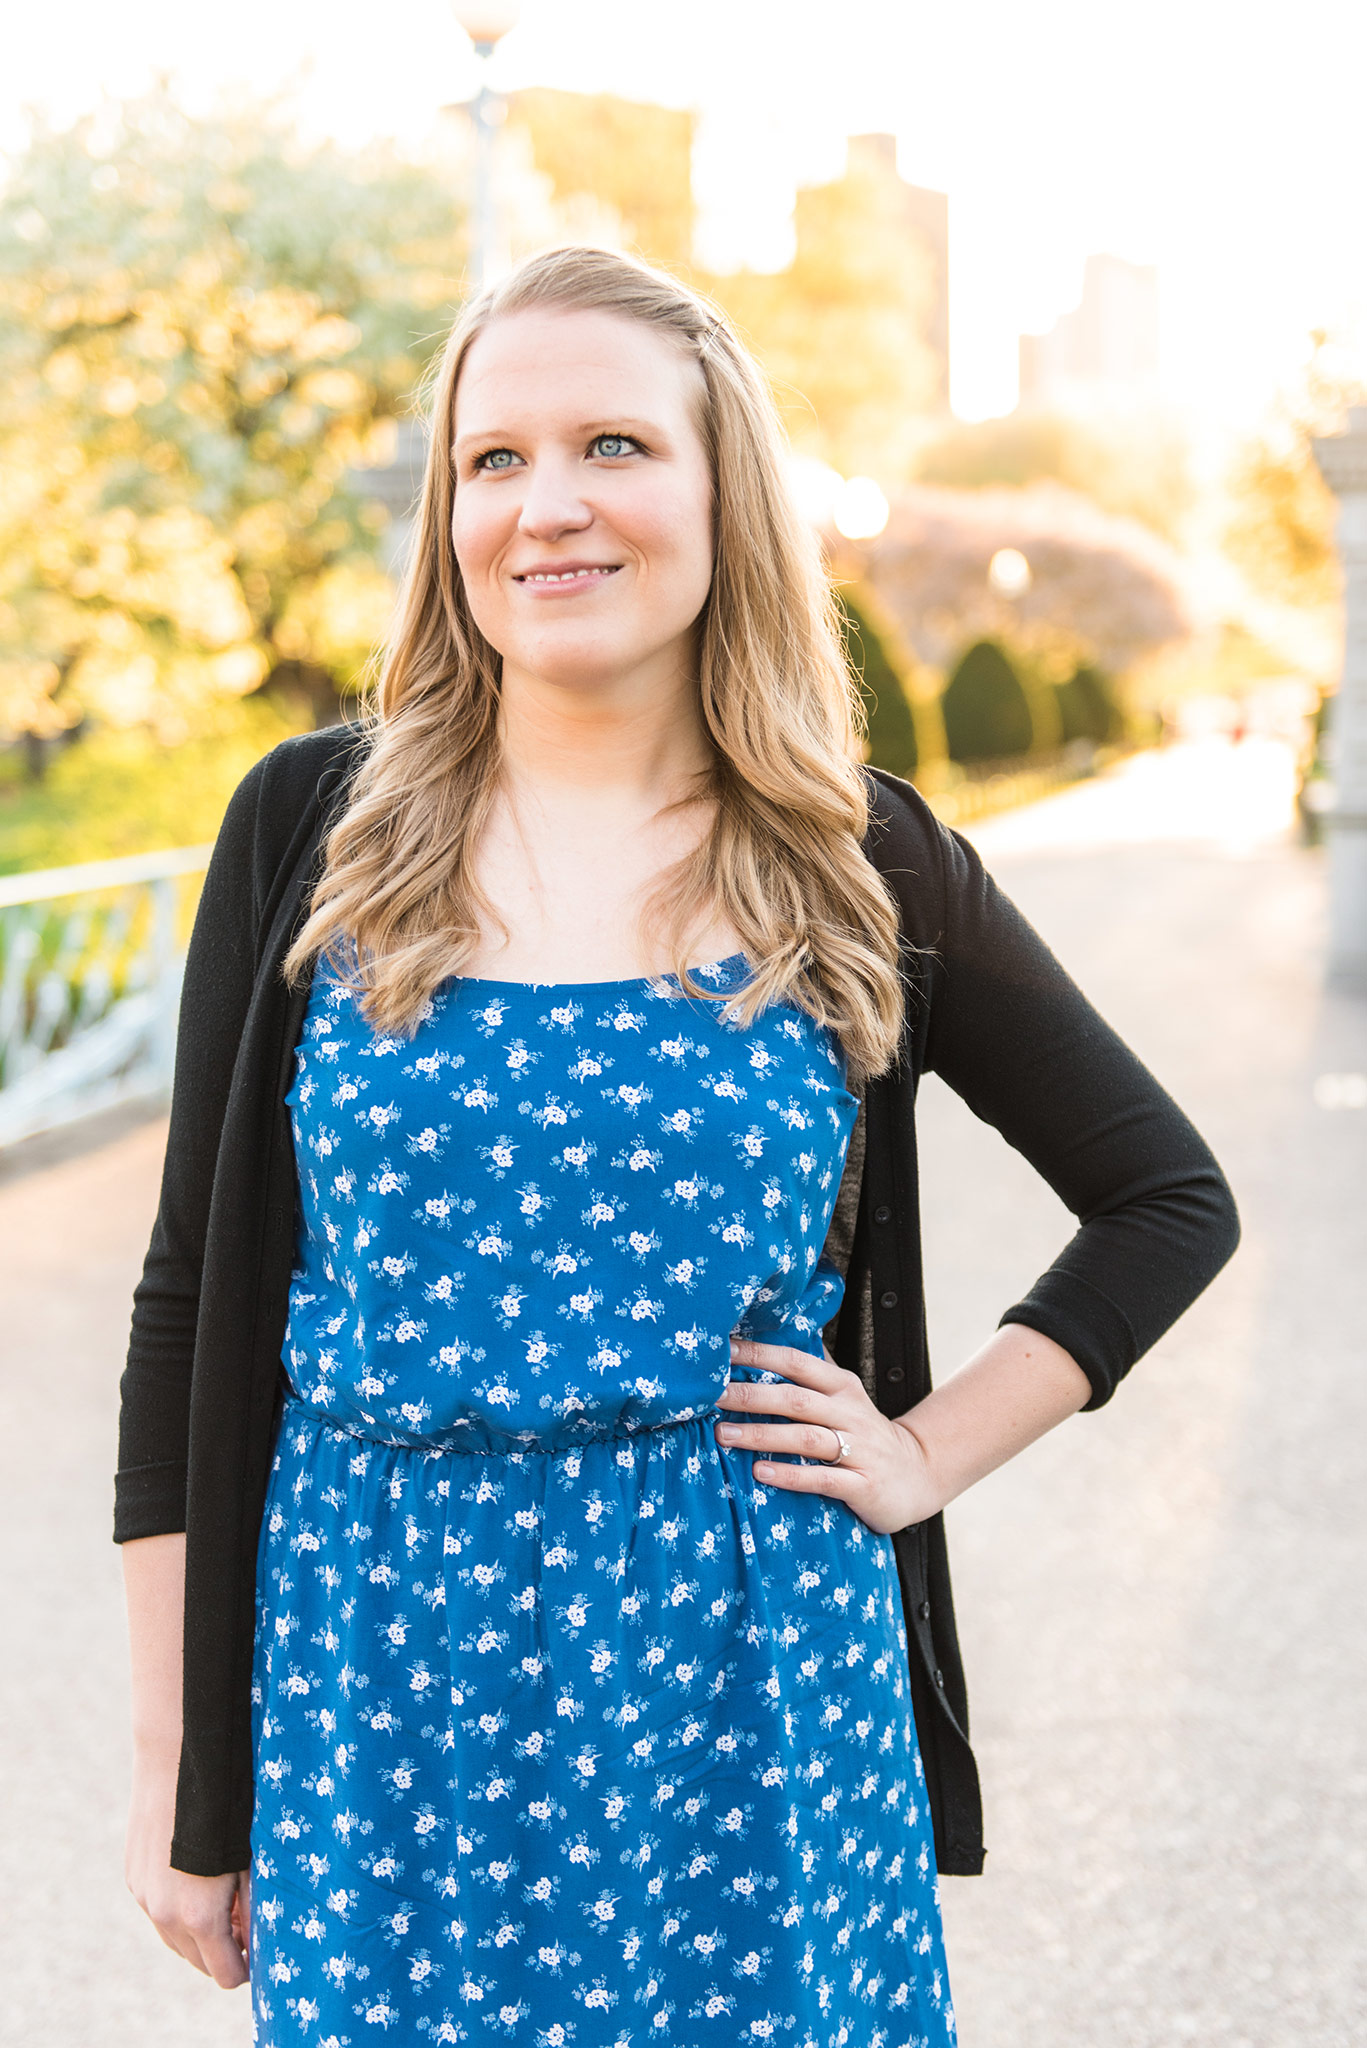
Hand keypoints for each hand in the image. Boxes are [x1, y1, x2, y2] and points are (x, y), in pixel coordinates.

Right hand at [125, 1747, 249, 1989]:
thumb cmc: (227, 1806)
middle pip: (198, 1962)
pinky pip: (158, 1911)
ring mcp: (145, 1898)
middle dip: (223, 1950)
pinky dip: (177, 1909)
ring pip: (174, 1940)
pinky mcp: (133, 1878)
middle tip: (244, 1921)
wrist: (178, 1762)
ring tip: (222, 1898)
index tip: (258, 1951)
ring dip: (198, 1933)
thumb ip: (254, 1907)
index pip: (225, 1974)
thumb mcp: (252, 1858)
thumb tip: (259, 1940)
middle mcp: (166, 1915)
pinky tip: (196, 1878)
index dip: (246, 1968)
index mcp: (200, 1916)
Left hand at [714, 1336, 945, 1534]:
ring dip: (762, 1435)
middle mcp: (849, 1412)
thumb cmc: (866, 1434)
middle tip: (711, 1396)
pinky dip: (790, 1474)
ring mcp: (858, 1449)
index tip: (720, 1351)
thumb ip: (813, 1371)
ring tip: (723, 1435)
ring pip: (805, 1436)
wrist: (919, 1475)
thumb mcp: (844, 1397)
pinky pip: (822, 1477)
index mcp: (841, 1386)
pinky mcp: (862, 1484)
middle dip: (750, 1395)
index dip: (759, 1355)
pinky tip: (760, 1472)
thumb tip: (778, 1332)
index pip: (796, 1362)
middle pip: (795, 1398)